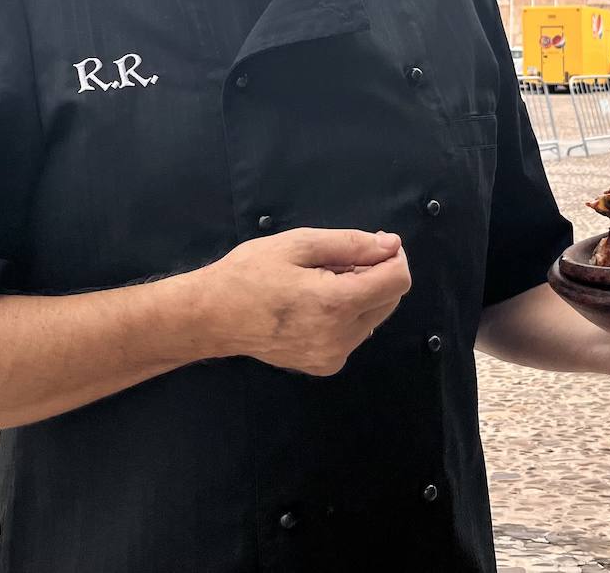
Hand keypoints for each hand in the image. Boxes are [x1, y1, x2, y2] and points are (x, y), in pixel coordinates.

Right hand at [199, 228, 411, 376]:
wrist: (212, 316)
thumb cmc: (251, 272)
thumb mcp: (299, 244)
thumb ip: (352, 244)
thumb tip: (392, 245)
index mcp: (336, 304)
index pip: (397, 281)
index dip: (393, 257)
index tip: (374, 245)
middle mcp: (340, 337)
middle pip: (389, 299)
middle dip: (375, 274)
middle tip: (336, 261)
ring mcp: (333, 356)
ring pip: (374, 316)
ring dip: (361, 293)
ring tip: (321, 281)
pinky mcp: (325, 366)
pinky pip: (355, 332)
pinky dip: (348, 313)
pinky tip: (315, 302)